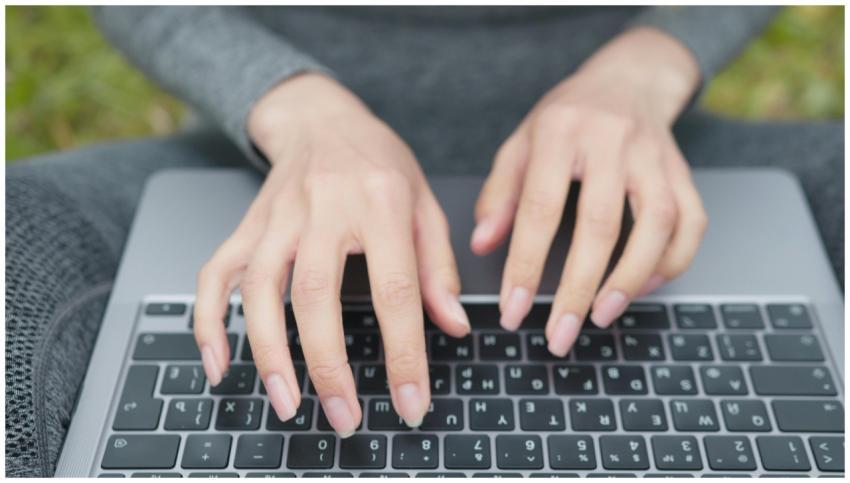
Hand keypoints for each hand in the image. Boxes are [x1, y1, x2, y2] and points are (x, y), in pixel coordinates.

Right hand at [194, 73, 468, 435]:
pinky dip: (210, 321)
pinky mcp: (246, 226)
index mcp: (380, 202)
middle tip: (344, 416)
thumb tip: (453, 324)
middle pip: (315, 293)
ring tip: (286, 402)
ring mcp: (277, 217)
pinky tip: (218, 363)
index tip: (410, 401)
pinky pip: (215, 273)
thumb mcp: (424, 202)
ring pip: (259, 288)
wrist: (321, 118)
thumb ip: (438, 266)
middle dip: (328, 365)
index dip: (404, 353)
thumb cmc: (378, 160)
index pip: (395, 289)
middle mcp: (323, 208)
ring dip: (268, 352)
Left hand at [472, 27, 707, 355]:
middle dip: (577, 289)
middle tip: (558, 335)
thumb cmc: (566, 117)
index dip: (525, 264)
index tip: (513, 310)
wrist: (628, 79)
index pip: (540, 208)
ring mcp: (655, 156)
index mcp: (560, 131)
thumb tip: (482, 245)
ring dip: (630, 279)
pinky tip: (643, 286)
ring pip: (657, 225)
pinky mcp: (684, 172)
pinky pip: (691, 223)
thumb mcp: (520, 143)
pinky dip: (672, 262)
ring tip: (601, 316)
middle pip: (600, 224)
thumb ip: (500, 193)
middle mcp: (612, 141)